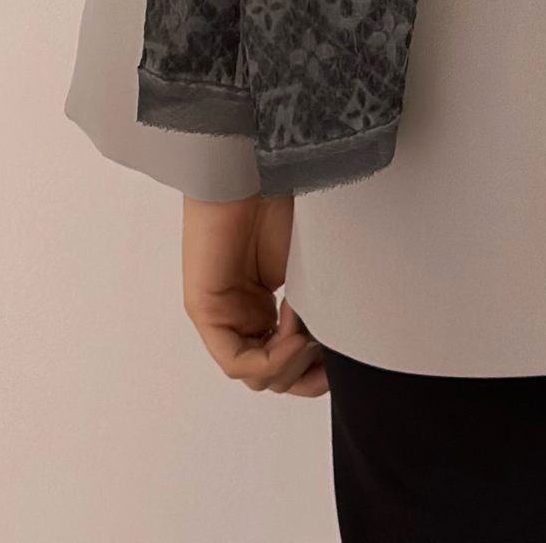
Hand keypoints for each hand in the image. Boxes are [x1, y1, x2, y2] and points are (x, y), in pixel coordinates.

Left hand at [181, 193, 326, 397]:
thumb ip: (316, 307)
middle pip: (269, 377)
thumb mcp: (310, 269)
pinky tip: (294, 337)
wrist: (257, 167)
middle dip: (302, 377)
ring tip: (308, 336)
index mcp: (265, 306)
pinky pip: (235, 361)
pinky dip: (269, 360)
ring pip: (252, 375)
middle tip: (327, 361)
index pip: (285, 364)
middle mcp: (242, 314)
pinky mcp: (205, 309)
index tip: (339, 363)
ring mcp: (222, 314)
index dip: (312, 374)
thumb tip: (335, 350)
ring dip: (288, 366)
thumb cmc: (286, 202)